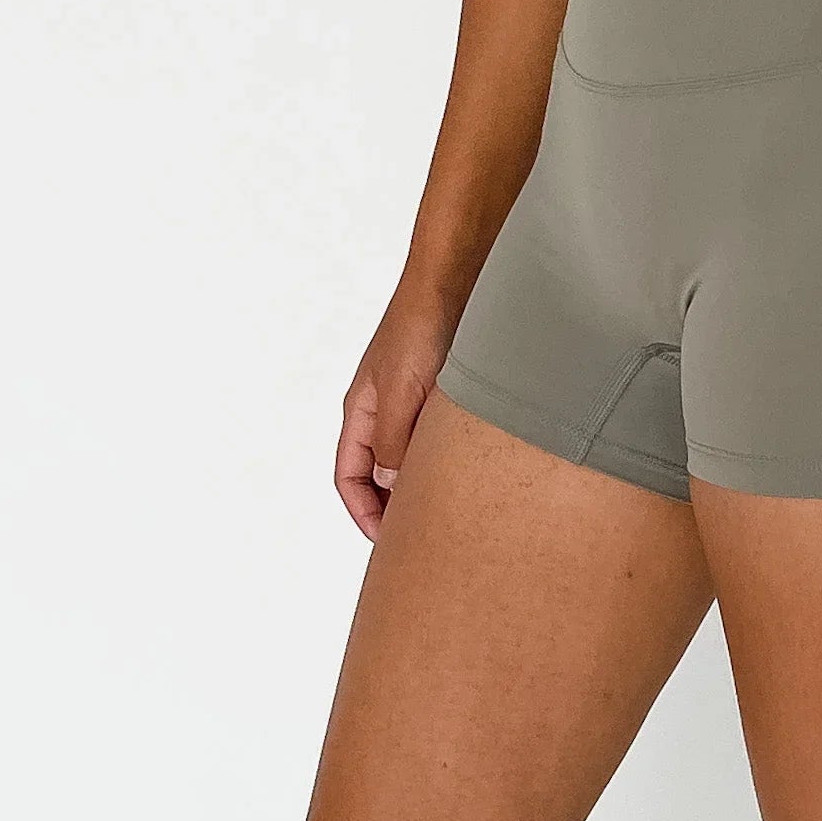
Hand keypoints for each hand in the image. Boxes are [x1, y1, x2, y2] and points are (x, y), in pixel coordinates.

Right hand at [334, 278, 461, 541]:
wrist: (455, 279)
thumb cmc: (420, 327)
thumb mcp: (402, 392)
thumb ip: (394, 442)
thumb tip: (392, 485)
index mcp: (362, 412)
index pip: (349, 476)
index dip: (363, 512)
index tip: (388, 541)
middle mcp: (384, 410)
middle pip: (379, 473)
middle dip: (394, 507)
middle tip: (422, 537)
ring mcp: (413, 402)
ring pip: (411, 457)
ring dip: (423, 484)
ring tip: (449, 512)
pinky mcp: (443, 394)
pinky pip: (437, 439)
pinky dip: (446, 461)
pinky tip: (472, 474)